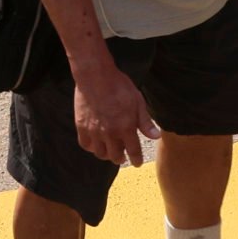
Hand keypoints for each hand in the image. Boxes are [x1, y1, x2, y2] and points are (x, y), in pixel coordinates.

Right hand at [69, 49, 151, 165]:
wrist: (95, 76)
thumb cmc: (119, 86)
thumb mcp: (138, 102)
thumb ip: (145, 122)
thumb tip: (156, 136)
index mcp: (126, 128)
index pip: (133, 151)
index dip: (136, 159)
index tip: (137, 163)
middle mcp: (110, 133)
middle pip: (116, 156)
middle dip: (121, 159)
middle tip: (123, 157)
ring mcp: (94, 131)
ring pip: (100, 153)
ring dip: (107, 155)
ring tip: (109, 151)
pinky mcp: (81, 126)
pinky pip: (85, 145)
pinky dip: (91, 148)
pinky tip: (95, 145)